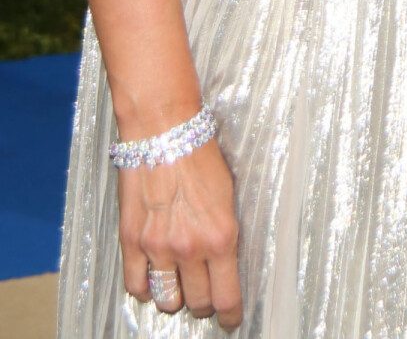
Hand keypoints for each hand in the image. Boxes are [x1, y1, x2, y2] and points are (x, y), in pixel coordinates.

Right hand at [119, 138, 242, 328]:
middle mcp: (191, 249)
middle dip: (204, 304)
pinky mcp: (132, 241)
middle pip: (198, 303)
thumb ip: (225, 234)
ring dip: (175, 298)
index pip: (227, 297)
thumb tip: (226, 262)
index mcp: (221, 237)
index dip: (230, 315)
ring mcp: (158, 248)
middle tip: (206, 295)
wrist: (164, 131)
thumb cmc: (202, 156)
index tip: (230, 320)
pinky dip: (145, 289)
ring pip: (168, 300)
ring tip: (180, 286)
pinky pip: (136, 286)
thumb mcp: (229, 195)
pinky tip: (152, 280)